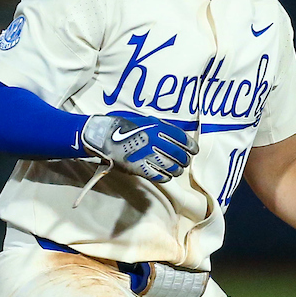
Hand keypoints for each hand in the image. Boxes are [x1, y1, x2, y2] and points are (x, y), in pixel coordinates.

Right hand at [81, 112, 197, 183]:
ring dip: (177, 169)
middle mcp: (154, 141)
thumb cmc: (120, 125)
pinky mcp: (138, 167)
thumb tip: (173, 134)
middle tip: (185, 161)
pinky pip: (158, 175)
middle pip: (178, 154)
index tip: (194, 150)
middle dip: (184, 159)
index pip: (181, 138)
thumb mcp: (142, 119)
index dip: (190, 146)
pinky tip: (167, 177)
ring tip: (178, 170)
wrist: (101, 135)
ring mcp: (146, 155)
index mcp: (155, 127)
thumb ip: (158, 126)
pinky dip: (165, 177)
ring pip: (170, 166)